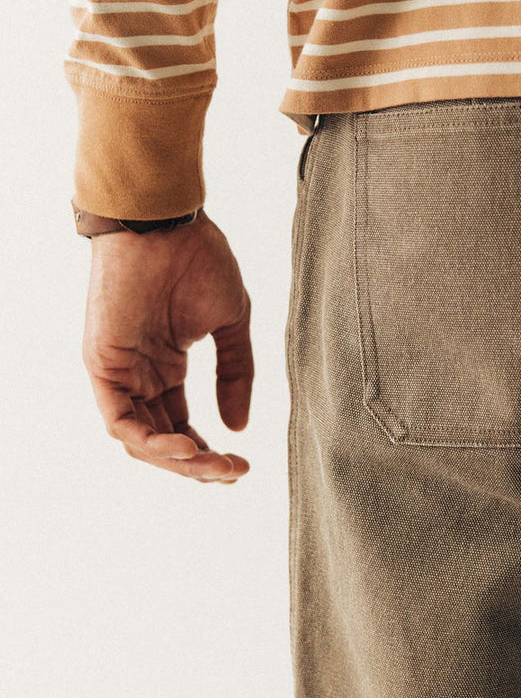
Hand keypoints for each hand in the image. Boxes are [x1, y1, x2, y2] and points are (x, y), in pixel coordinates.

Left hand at [82, 210, 252, 482]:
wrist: (169, 224)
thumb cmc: (199, 260)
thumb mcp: (231, 324)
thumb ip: (236, 375)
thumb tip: (238, 427)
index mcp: (165, 365)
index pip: (180, 425)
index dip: (208, 453)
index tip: (241, 466)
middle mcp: (139, 374)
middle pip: (162, 440)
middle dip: (199, 465)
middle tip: (234, 473)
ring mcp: (118, 371)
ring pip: (139, 438)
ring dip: (178, 460)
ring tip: (215, 466)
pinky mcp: (102, 364)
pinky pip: (120, 419)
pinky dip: (150, 441)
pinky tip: (187, 447)